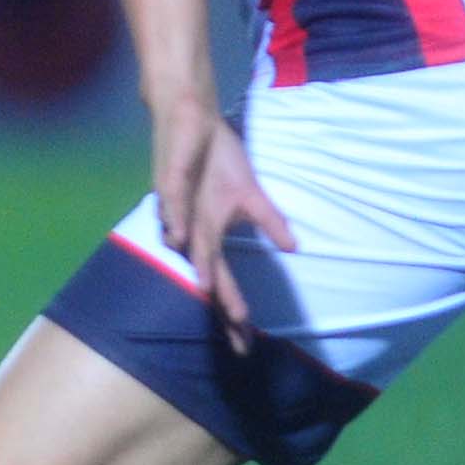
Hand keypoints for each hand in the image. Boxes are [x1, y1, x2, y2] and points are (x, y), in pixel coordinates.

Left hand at [153, 96, 294, 349]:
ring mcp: (179, 208)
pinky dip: (175, 221)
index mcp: (209, 235)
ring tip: (206, 293)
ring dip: (198, 268)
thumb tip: (294, 247)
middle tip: (234, 341)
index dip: (233, 314)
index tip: (245, 345)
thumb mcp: (250, 194)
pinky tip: (179, 239)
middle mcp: (191, 229)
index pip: (223, 284)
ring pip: (189, 244)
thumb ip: (268, 221)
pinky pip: (173, 202)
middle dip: (221, 308)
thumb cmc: (216, 160)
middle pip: (207, 277)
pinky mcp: (170, 182)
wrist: (190, 119)